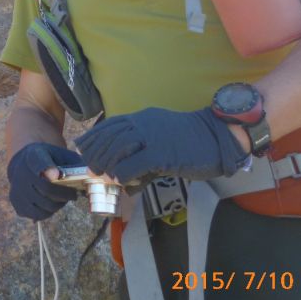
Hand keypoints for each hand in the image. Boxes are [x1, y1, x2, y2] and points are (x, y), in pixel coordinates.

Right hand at [7, 142, 84, 220]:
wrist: (24, 161)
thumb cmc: (50, 158)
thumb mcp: (61, 154)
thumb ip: (76, 164)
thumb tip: (95, 177)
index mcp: (33, 155)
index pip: (38, 162)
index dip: (47, 169)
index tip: (56, 175)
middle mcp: (21, 171)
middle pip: (46, 189)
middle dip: (65, 194)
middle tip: (73, 194)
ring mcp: (17, 188)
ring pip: (43, 205)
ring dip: (57, 205)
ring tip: (61, 198)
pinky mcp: (16, 202)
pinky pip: (36, 215)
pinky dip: (47, 212)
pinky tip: (50, 203)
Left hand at [74, 107, 246, 185]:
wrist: (218, 136)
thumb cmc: (191, 140)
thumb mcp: (161, 138)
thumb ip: (142, 152)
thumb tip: (125, 177)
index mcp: (142, 118)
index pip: (110, 125)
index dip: (93, 137)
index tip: (82, 149)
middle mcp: (143, 123)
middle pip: (110, 137)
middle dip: (95, 153)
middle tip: (89, 168)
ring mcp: (151, 137)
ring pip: (117, 148)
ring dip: (105, 164)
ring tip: (99, 176)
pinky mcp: (161, 153)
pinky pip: (134, 164)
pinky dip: (122, 173)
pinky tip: (118, 181)